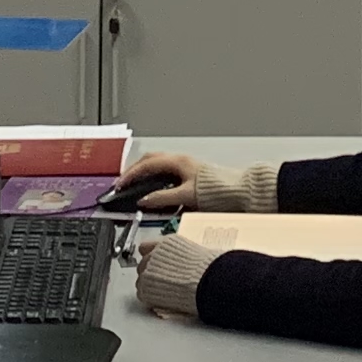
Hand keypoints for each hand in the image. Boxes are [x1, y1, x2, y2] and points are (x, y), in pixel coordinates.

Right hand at [126, 154, 270, 214]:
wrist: (241, 192)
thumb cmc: (220, 189)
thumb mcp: (187, 196)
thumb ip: (163, 198)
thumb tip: (144, 200)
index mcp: (178, 162)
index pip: (147, 164)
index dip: (131, 175)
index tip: (120, 185)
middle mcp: (181, 162)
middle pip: (150, 161)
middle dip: (134, 171)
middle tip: (123, 183)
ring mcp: (186, 168)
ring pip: (159, 166)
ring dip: (145, 174)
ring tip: (135, 187)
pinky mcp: (191, 176)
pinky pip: (167, 175)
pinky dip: (156, 181)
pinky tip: (156, 192)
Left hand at [133, 232, 210, 323]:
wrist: (204, 282)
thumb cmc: (204, 269)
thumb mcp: (191, 252)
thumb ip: (177, 254)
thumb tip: (176, 259)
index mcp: (164, 244)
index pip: (145, 247)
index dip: (151, 256)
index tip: (155, 262)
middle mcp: (152, 256)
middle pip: (143, 264)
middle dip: (152, 272)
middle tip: (164, 279)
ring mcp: (146, 273)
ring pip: (141, 280)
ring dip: (150, 284)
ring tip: (165, 290)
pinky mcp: (145, 290)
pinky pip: (142, 293)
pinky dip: (151, 297)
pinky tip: (163, 298)